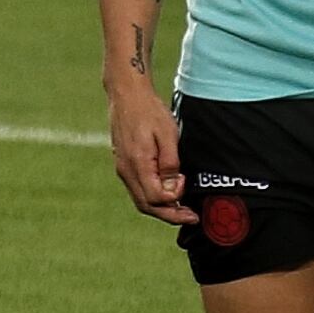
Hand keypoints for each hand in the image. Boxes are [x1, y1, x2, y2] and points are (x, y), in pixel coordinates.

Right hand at [110, 86, 194, 224]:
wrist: (127, 95)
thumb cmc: (149, 111)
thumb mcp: (167, 134)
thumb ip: (170, 164)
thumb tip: (171, 189)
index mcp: (137, 164)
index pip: (155, 198)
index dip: (174, 198)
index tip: (184, 182)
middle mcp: (126, 171)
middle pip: (146, 206)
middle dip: (170, 215)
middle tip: (191, 217)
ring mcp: (123, 169)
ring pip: (141, 201)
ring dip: (161, 209)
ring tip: (181, 210)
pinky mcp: (124, 165)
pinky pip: (138, 190)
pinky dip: (153, 198)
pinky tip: (167, 194)